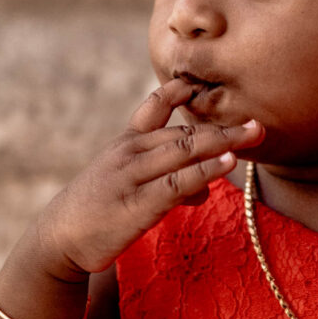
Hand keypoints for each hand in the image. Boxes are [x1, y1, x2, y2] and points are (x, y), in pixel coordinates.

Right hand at [36, 79, 263, 276]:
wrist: (59, 239)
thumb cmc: (98, 211)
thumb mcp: (129, 185)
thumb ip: (169, 180)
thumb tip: (206, 188)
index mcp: (128, 143)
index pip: (154, 106)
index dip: (178, 91)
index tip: (204, 79)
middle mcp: (131, 152)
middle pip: (183, 132)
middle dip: (223, 127)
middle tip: (258, 123)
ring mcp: (133, 176)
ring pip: (183, 151)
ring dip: (221, 141)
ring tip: (252, 135)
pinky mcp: (137, 204)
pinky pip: (177, 183)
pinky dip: (204, 170)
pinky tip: (226, 164)